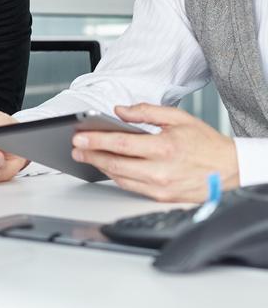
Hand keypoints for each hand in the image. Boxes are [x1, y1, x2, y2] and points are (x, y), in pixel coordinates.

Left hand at [71, 103, 238, 201]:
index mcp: (165, 148)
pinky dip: (115, 176)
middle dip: (91, 154)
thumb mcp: (178, 118)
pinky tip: (106, 166)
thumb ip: (146, 112)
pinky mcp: (161, 198)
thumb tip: (119, 110)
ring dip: (100, 166)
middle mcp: (161, 171)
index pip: (121, 144)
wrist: (231, 170)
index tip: (79, 136)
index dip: (96, 140)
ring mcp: (161, 188)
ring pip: (120, 178)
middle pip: (115, 164)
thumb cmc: (206, 144)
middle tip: (75, 147)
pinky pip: (131, 187)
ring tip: (86, 155)